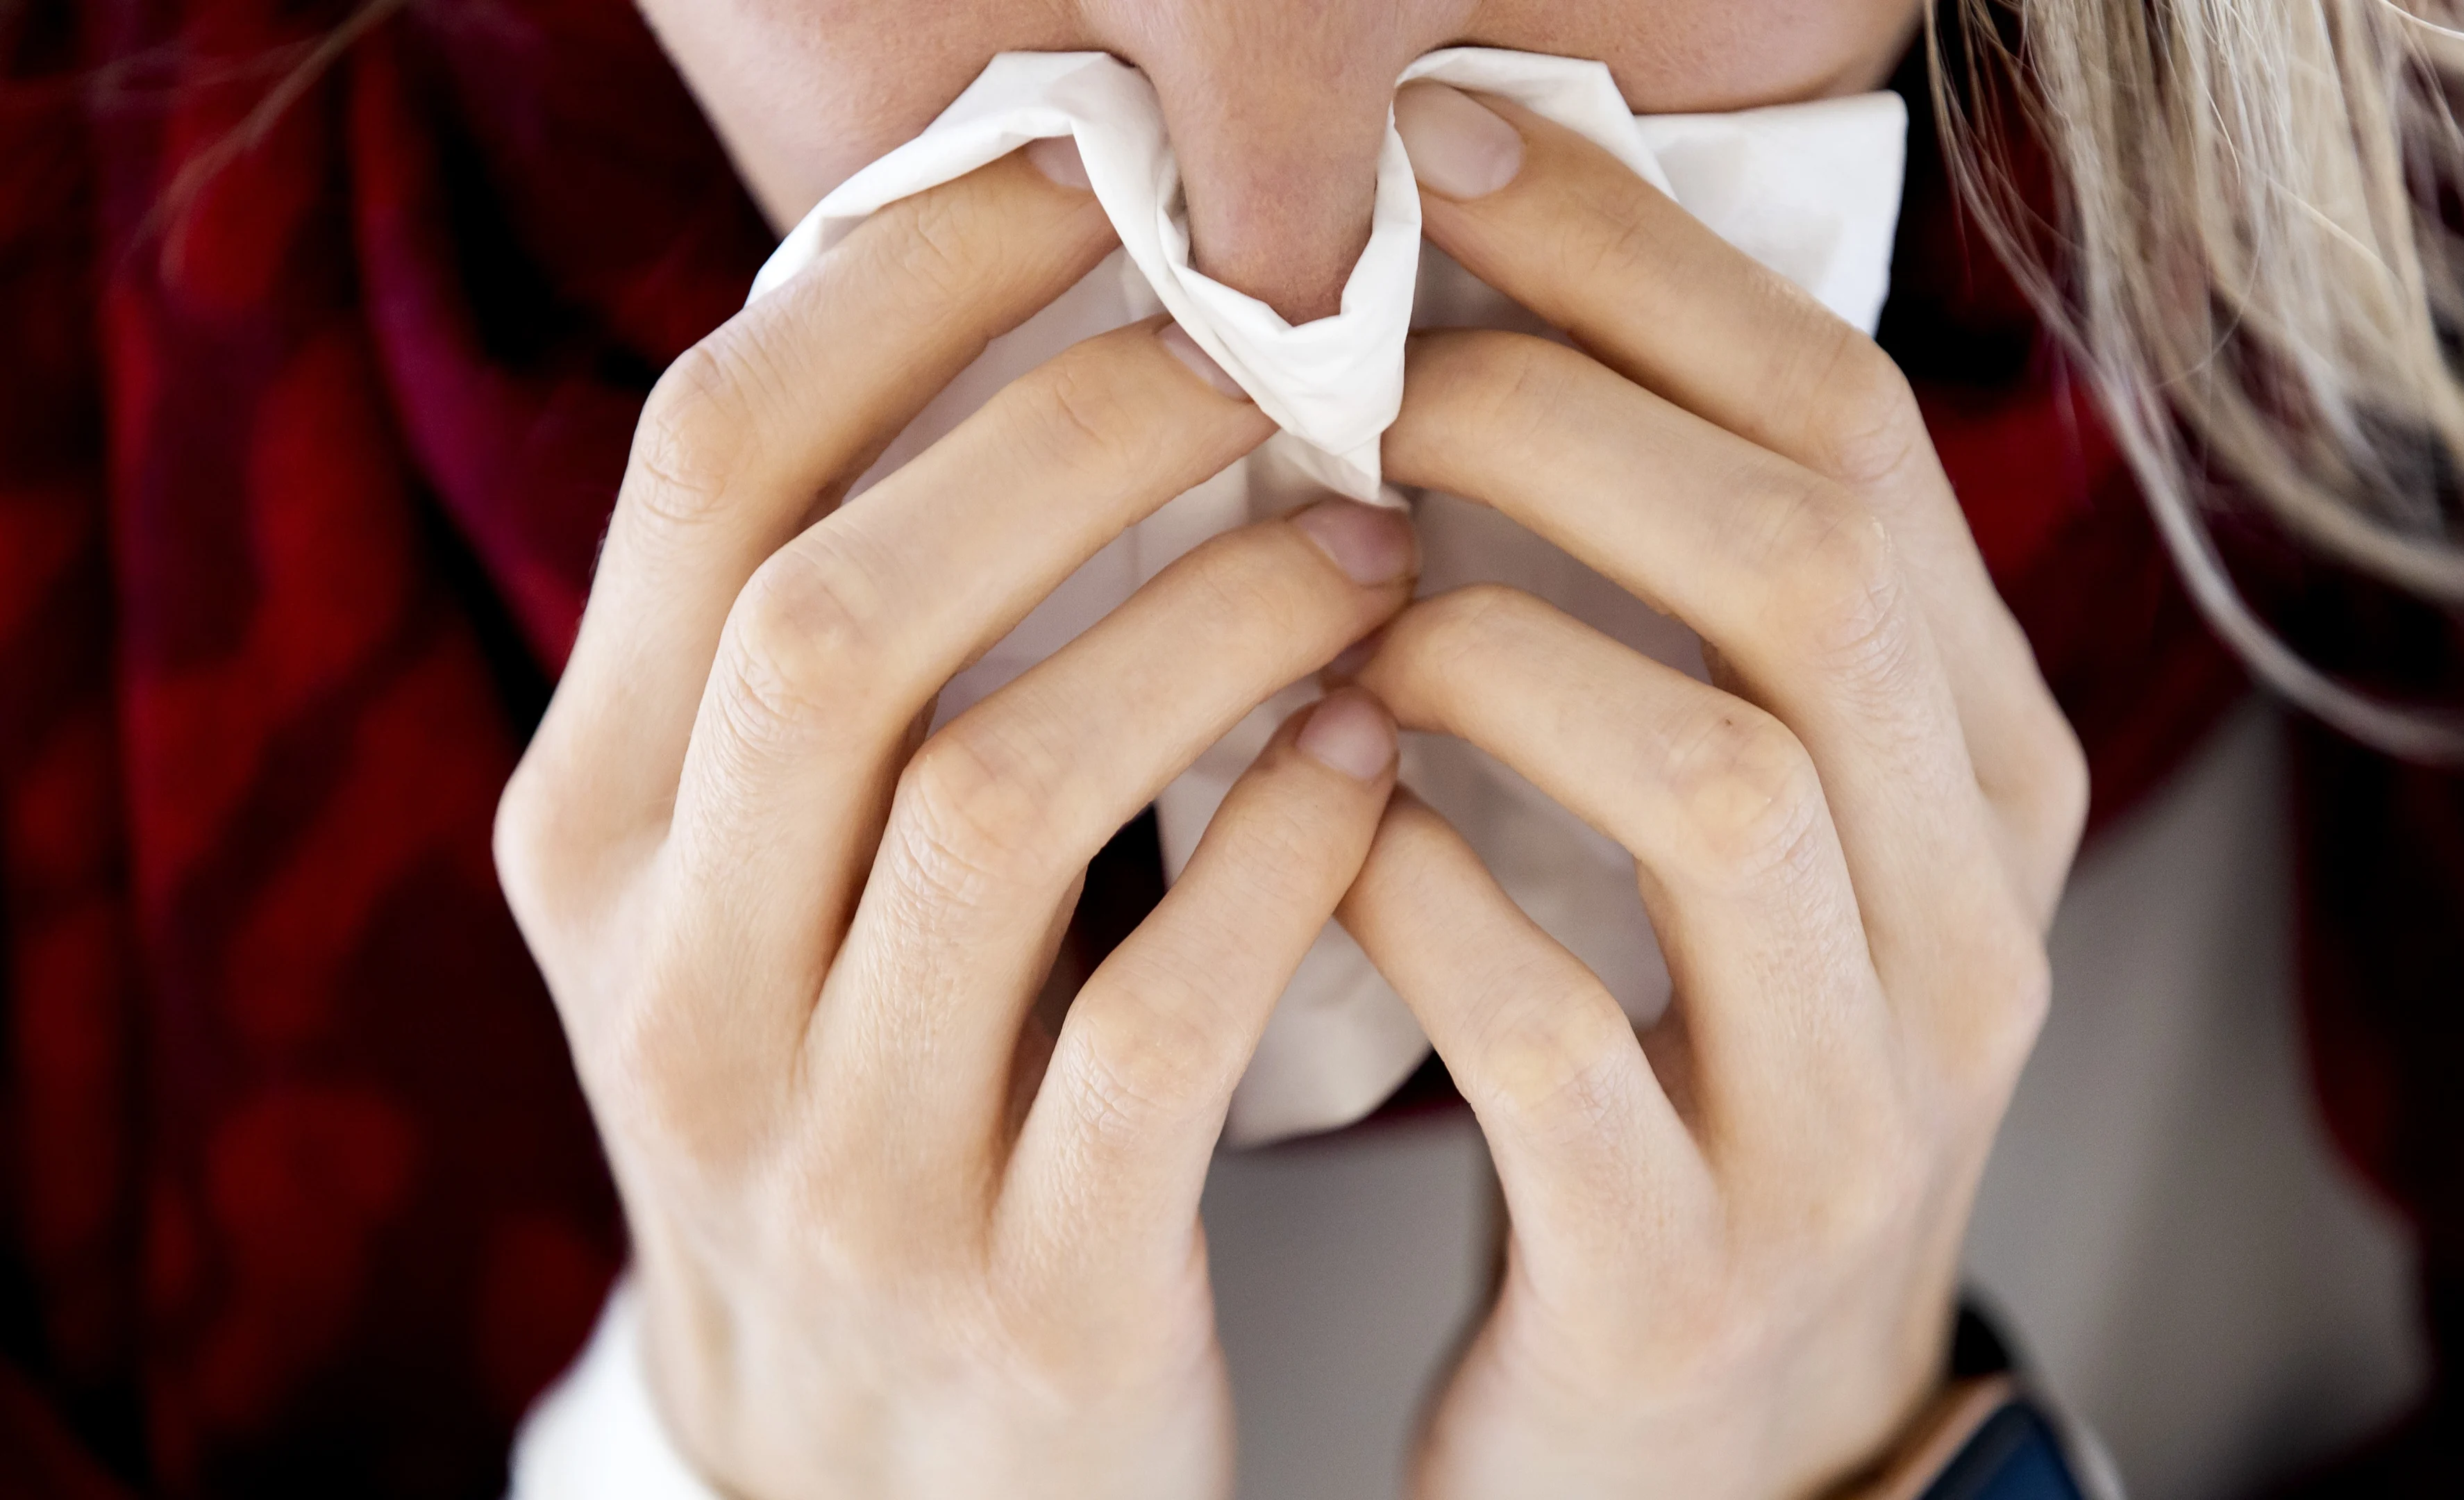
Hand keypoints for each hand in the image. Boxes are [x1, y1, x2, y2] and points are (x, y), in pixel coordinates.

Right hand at [493, 145, 1418, 1499]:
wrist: (877, 1488)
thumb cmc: (873, 1107)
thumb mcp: (772, 892)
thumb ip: (841, 661)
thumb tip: (1008, 325)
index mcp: (592, 836)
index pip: (710, 473)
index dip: (908, 286)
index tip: (1093, 173)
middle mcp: (667, 983)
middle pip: (846, 611)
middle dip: (1082, 431)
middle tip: (1285, 350)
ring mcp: (829, 1152)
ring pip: (1001, 798)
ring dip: (1211, 628)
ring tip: (1373, 541)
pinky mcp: (1017, 1292)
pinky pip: (1153, 1025)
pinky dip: (1285, 861)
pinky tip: (1374, 761)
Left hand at [1338, 85, 2090, 1498]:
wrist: (1717, 1455)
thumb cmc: (1684, 1082)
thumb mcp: (1738, 846)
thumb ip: (1679, 627)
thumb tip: (1478, 339)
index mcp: (1984, 783)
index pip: (1851, 440)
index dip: (1643, 271)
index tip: (1450, 159)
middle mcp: (1967, 927)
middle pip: (1804, 572)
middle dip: (1551, 421)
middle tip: (1341, 373)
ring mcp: (1852, 1112)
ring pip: (1718, 786)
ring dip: (1486, 652)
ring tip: (1330, 610)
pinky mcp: (1692, 1270)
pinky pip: (1563, 1034)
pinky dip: (1420, 898)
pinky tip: (1330, 832)